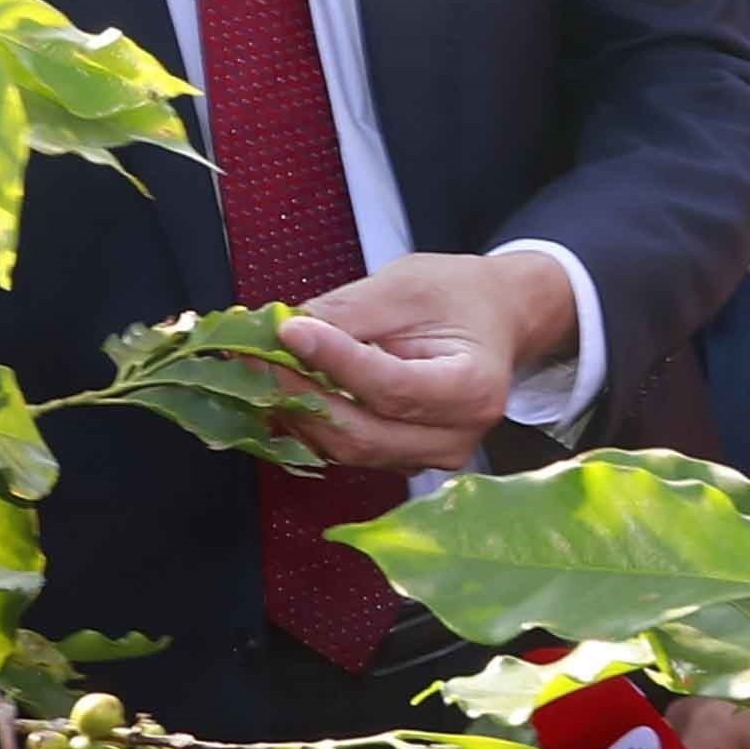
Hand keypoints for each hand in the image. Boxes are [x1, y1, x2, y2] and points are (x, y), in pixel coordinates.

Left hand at [281, 252, 577, 474]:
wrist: (493, 320)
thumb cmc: (458, 297)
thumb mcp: (407, 286)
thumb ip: (347, 312)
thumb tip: (284, 332)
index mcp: (473, 388)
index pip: (390, 387)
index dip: (334, 362)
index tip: (290, 330)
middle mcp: (457, 437)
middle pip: (362, 433)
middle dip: (301, 394)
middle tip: (257, 355)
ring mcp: (431, 457)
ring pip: (348, 448)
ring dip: (298, 411)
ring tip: (265, 368)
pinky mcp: (405, 462)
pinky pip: (348, 451)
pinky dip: (312, 423)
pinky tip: (288, 390)